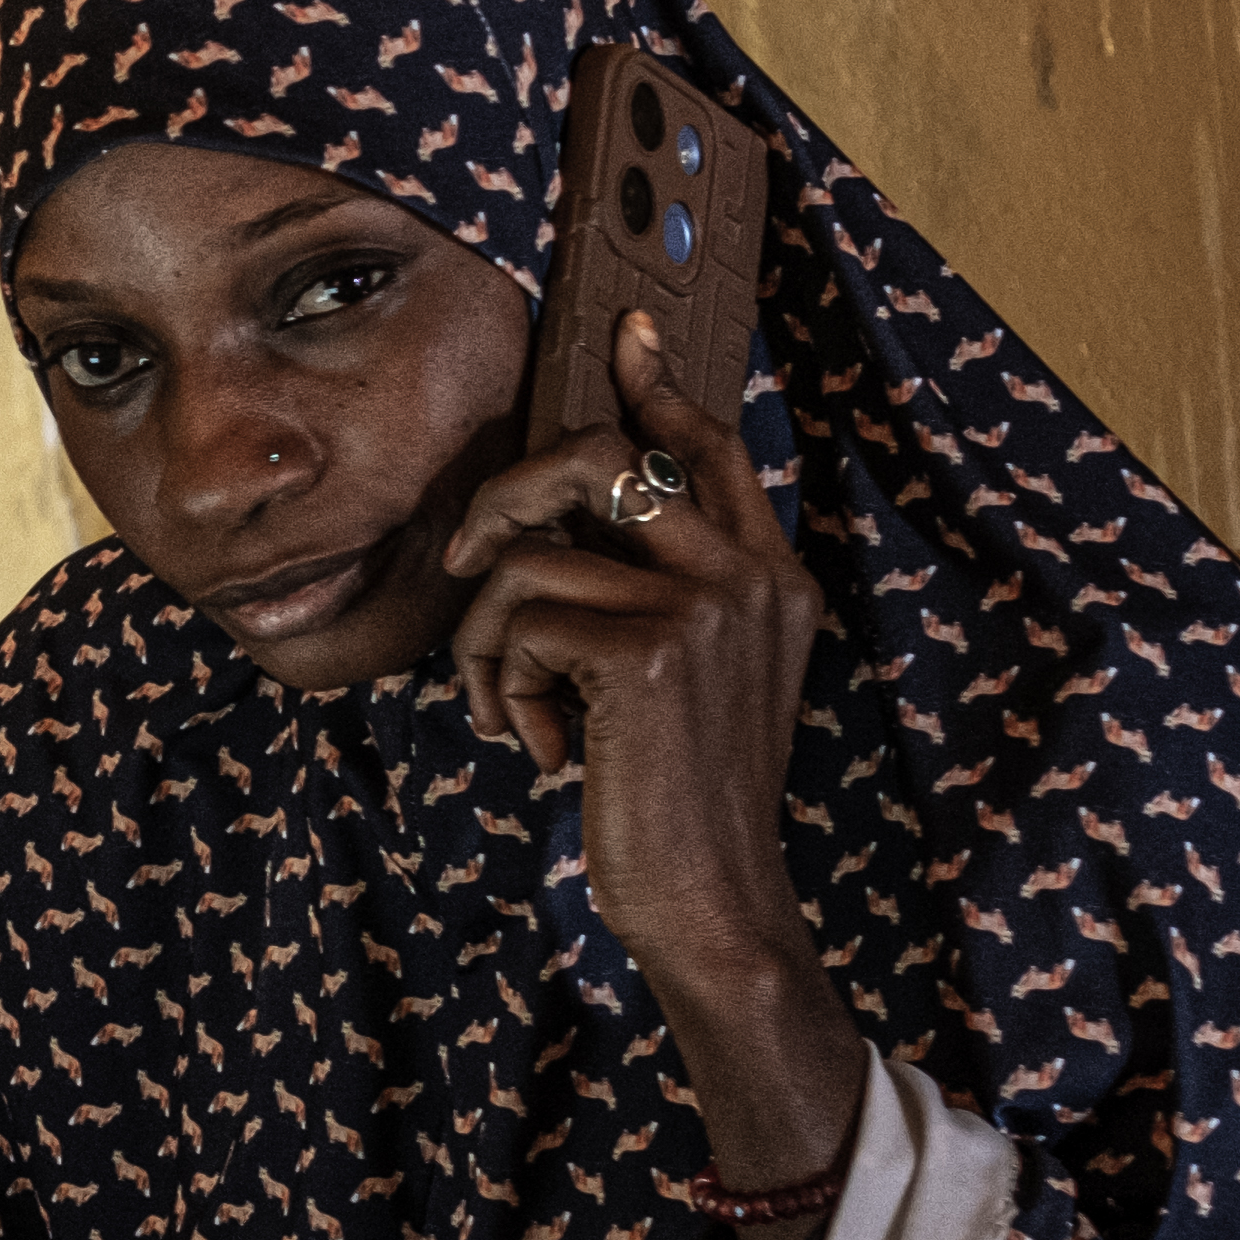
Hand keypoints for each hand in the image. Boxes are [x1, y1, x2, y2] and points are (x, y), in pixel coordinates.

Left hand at [435, 307, 864, 1239]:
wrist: (713, 908)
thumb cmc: (676, 805)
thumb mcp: (684, 689)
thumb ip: (655, 602)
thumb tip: (555, 538)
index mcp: (770, 581)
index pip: (712, 450)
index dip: (656, 387)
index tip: (622, 331)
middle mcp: (750, 579)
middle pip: (601, 460)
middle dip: (506, 497)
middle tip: (469, 561)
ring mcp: (704, 611)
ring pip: (530, 560)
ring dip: (486, 646)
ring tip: (510, 715)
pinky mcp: (645, 655)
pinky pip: (515, 623)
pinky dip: (496, 692)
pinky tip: (535, 753)